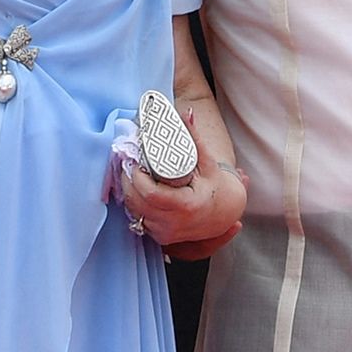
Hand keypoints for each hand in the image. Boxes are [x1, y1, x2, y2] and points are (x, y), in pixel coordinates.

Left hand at [120, 142, 243, 253]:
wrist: (224, 213)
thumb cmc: (215, 186)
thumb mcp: (207, 162)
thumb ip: (194, 138)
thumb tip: (186, 114)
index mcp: (186, 207)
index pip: (150, 194)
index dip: (137, 178)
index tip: (135, 163)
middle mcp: (174, 224)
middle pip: (137, 203)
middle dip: (128, 182)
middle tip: (127, 163)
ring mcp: (167, 233)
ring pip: (134, 213)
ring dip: (129, 193)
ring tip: (129, 173)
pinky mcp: (161, 237)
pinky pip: (139, 220)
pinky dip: (134, 205)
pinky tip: (135, 190)